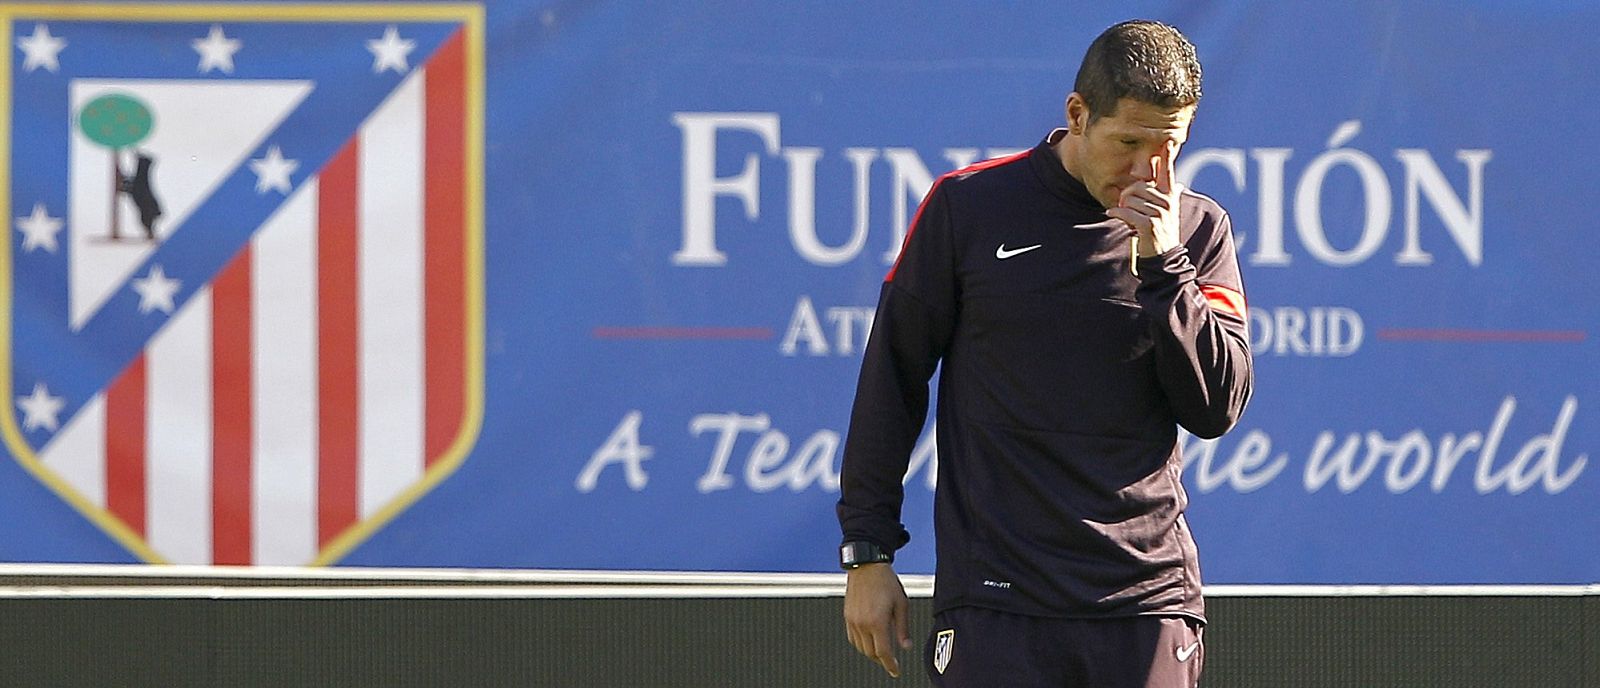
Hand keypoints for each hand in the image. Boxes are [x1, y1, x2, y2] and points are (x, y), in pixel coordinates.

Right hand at [843, 563, 911, 677]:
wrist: (866, 566)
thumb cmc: (885, 581)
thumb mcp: (901, 604)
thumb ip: (903, 628)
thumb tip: (906, 646)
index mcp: (877, 621)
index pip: (883, 652)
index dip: (890, 665)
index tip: (895, 670)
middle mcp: (862, 623)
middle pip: (871, 653)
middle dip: (882, 660)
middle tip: (891, 661)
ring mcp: (853, 620)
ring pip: (861, 647)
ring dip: (871, 652)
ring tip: (881, 650)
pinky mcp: (847, 616)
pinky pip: (852, 638)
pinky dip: (861, 644)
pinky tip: (869, 640)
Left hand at [1106, 140, 1181, 257]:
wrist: (1164, 256)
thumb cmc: (1162, 231)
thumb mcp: (1168, 211)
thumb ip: (1170, 195)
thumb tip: (1179, 184)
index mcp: (1170, 196)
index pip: (1168, 172)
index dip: (1167, 157)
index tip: (1167, 142)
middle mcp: (1167, 202)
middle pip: (1138, 186)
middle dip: (1126, 196)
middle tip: (1126, 207)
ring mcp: (1159, 214)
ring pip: (1130, 199)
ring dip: (1122, 208)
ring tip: (1126, 216)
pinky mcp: (1149, 225)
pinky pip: (1127, 212)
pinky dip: (1117, 214)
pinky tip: (1112, 215)